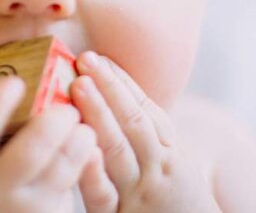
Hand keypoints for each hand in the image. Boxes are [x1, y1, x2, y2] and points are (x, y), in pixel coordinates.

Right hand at [0, 76, 96, 212]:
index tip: (15, 83)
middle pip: (29, 154)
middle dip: (52, 125)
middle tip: (66, 108)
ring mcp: (22, 211)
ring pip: (59, 173)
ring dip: (77, 146)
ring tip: (85, 129)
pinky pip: (69, 192)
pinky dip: (82, 169)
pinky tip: (87, 154)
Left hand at [71, 52, 220, 212]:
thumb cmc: (177, 204)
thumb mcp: (173, 167)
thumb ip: (148, 137)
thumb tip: (118, 100)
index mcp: (169, 152)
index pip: (145, 110)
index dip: (121, 82)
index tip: (99, 57)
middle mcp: (158, 168)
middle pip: (133, 121)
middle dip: (109, 88)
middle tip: (86, 59)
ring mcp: (141, 193)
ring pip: (119, 149)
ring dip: (98, 114)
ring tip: (78, 85)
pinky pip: (105, 196)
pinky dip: (94, 173)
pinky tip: (84, 150)